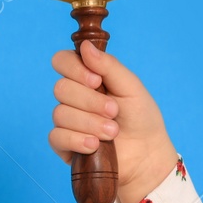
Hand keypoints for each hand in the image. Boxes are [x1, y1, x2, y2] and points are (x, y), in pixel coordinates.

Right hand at [50, 39, 178, 202]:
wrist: (147, 156)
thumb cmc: (142, 119)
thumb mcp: (131, 88)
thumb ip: (109, 66)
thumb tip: (85, 46)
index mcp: (88, 78)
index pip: (62, 61)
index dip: (74, 68)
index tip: (96, 80)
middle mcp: (74, 97)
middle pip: (61, 88)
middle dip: (90, 101)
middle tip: (114, 112)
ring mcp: (67, 121)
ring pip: (60, 114)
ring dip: (90, 123)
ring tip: (112, 133)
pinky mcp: (64, 144)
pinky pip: (56, 136)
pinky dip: (77, 140)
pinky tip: (95, 145)